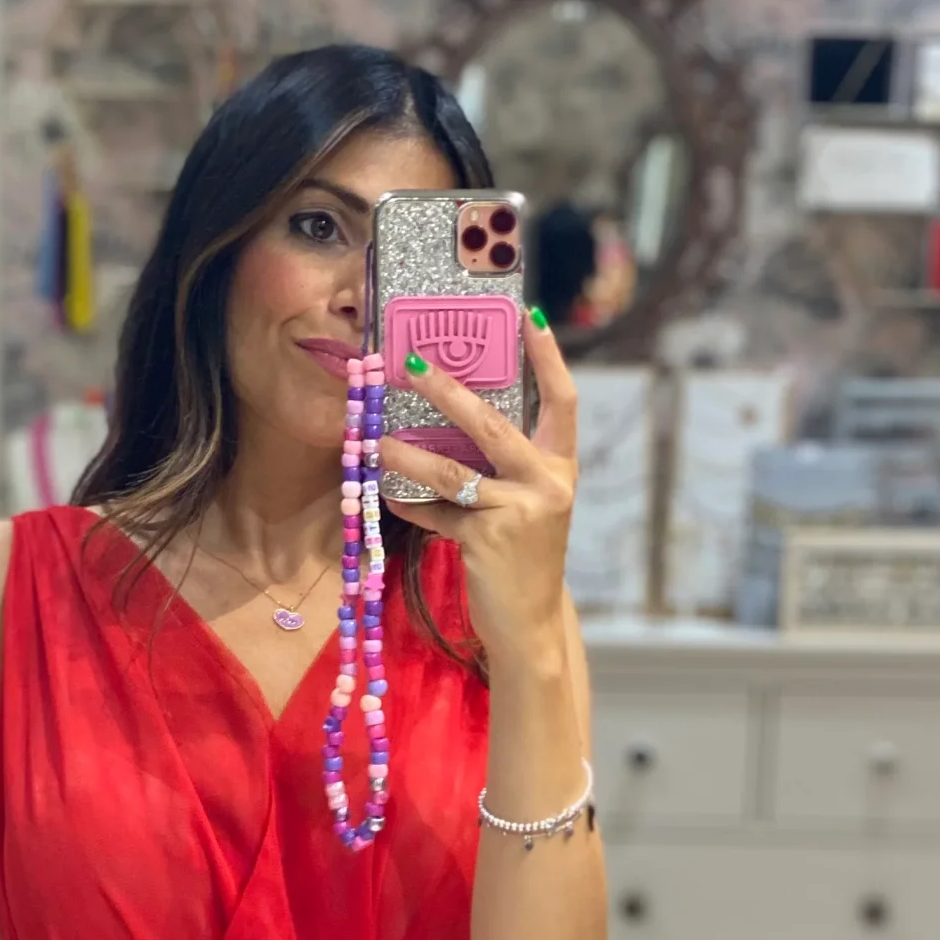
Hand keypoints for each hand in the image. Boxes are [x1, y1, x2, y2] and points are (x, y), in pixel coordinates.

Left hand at [381, 310, 577, 673]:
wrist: (530, 623)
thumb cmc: (521, 558)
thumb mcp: (524, 506)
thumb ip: (501, 468)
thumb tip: (449, 422)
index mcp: (560, 467)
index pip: (563, 401)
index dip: (548, 358)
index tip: (527, 316)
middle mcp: (547, 484)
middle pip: (492, 424)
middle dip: (448, 392)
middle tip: (413, 365)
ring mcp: (519, 512)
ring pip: (452, 471)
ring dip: (408, 454)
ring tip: (377, 441)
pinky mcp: (488, 540)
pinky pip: (438, 513)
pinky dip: (411, 507)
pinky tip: (390, 500)